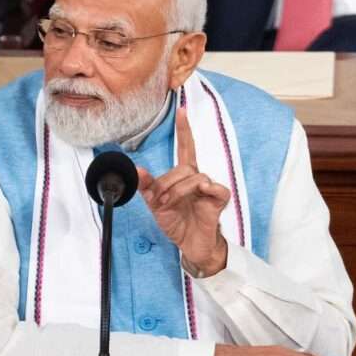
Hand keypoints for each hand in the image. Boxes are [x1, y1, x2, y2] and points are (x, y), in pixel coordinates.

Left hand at [136, 104, 229, 275]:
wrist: (189, 244)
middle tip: (158, 201)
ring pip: (195, 177)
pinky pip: (216, 188)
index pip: (186, 147)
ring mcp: (210, 188)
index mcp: (184, 175)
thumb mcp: (155, 205)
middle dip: (167, 184)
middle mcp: (197, 177)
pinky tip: (202, 192)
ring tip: (169, 205)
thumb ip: (147, 187)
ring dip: (178, 191)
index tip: (181, 110)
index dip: (184, 129)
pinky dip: (207, 189)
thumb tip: (136, 170)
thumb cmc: (177, 222)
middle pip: (183, 167)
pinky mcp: (219, 199)